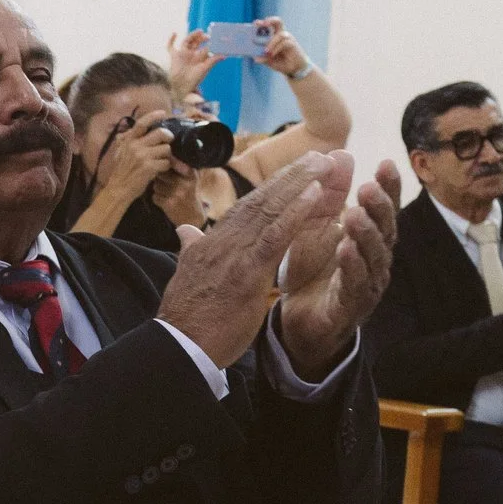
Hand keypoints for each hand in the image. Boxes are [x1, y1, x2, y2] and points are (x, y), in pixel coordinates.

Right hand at [97, 123, 177, 203]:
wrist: (118, 189)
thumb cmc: (120, 172)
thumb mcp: (119, 153)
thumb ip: (125, 141)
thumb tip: (128, 131)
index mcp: (128, 141)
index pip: (141, 124)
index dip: (153, 116)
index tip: (163, 113)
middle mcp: (135, 146)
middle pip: (161, 133)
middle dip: (168, 137)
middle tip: (168, 141)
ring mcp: (143, 157)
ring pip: (166, 149)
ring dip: (166, 155)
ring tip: (160, 161)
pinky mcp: (150, 167)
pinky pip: (166, 162)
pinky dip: (165, 167)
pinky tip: (158, 170)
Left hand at [150, 159, 206, 230]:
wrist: (193, 218)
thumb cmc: (190, 196)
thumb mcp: (191, 180)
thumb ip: (182, 168)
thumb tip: (164, 156)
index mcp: (191, 175)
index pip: (173, 162)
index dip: (166, 163)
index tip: (163, 165)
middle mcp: (185, 183)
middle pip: (161, 174)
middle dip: (160, 178)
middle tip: (166, 183)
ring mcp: (176, 194)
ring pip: (156, 185)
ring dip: (158, 189)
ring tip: (167, 194)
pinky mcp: (169, 204)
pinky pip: (155, 196)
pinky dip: (157, 199)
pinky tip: (166, 202)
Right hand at [160, 152, 340, 370]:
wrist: (179, 347)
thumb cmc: (187, 319)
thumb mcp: (187, 276)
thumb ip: (190, 250)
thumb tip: (185, 230)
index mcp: (210, 244)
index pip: (245, 208)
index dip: (271, 188)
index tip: (294, 172)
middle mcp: (221, 242)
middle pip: (260, 200)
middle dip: (290, 177)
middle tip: (318, 156)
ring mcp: (234, 255)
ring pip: (269, 210)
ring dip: (299, 184)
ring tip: (323, 164)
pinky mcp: (247, 271)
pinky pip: (276, 235)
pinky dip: (297, 212)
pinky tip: (316, 193)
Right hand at [167, 29, 219, 100]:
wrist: (182, 87)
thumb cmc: (194, 80)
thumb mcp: (205, 69)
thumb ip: (213, 61)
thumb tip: (224, 56)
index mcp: (200, 58)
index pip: (206, 47)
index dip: (210, 42)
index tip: (216, 37)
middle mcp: (192, 55)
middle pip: (197, 42)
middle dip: (202, 38)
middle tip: (208, 36)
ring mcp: (183, 54)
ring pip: (187, 41)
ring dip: (193, 35)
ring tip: (200, 31)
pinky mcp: (175, 56)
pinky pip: (170, 47)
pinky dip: (171, 40)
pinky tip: (174, 33)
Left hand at [254, 17, 307, 76]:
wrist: (294, 69)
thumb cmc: (280, 62)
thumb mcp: (268, 61)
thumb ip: (262, 58)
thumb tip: (255, 58)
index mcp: (274, 36)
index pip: (270, 25)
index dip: (263, 22)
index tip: (256, 22)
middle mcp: (281, 35)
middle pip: (278, 22)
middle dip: (271, 20)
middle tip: (263, 23)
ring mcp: (288, 38)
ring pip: (280, 35)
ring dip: (271, 43)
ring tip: (265, 52)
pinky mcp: (293, 44)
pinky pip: (284, 43)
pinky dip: (276, 48)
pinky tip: (271, 54)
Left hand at [277, 155, 399, 377]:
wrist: (299, 319)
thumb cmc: (315, 269)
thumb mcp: (317, 226)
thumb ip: (330, 194)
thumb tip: (343, 153)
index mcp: (369, 237)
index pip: (384, 209)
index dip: (389, 188)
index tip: (386, 163)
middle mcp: (376, 259)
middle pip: (385, 230)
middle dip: (379, 208)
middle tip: (368, 188)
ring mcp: (368, 283)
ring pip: (374, 256)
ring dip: (366, 234)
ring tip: (355, 214)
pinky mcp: (350, 306)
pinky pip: (355, 284)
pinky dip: (352, 266)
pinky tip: (345, 250)